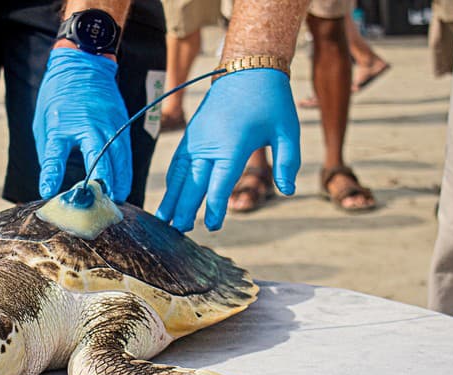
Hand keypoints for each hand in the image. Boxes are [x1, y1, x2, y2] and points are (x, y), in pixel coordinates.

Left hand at [33, 48, 130, 202]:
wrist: (83, 63)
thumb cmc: (59, 95)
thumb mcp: (44, 122)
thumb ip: (50, 152)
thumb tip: (52, 181)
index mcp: (63, 122)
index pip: (56, 153)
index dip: (52, 175)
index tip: (50, 193)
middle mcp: (90, 124)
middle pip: (99, 159)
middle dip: (101, 185)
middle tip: (99, 206)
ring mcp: (110, 123)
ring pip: (119, 158)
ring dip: (118, 182)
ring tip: (115, 201)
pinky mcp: (122, 123)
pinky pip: (126, 152)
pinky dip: (125, 170)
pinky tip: (122, 185)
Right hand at [156, 69, 299, 231]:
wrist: (249, 67)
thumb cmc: (272, 101)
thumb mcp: (287, 131)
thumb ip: (288, 162)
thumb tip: (288, 191)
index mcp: (232, 145)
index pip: (219, 184)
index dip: (214, 207)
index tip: (213, 226)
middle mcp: (209, 143)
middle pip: (193, 183)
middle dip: (186, 208)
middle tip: (180, 231)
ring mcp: (197, 137)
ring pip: (179, 173)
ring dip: (171, 197)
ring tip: (164, 219)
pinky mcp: (192, 133)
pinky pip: (177, 161)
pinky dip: (172, 180)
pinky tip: (170, 194)